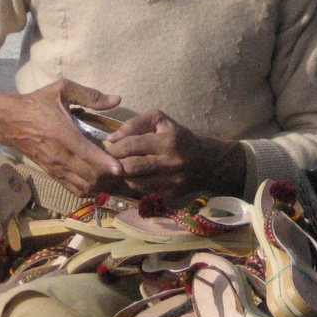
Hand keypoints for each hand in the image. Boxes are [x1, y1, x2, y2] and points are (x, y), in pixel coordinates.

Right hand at [0, 79, 124, 197]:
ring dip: (102, 184)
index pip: (87, 154)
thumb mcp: (62, 90)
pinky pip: (74, 188)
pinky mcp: (53, 174)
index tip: (121, 168)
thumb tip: (117, 99)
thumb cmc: (37, 103)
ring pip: (83, 186)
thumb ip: (90, 95)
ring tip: (116, 176)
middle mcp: (59, 155)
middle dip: (109, 176)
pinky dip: (90, 188)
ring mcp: (55, 167)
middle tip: (126, 168)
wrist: (8, 120)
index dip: (106, 164)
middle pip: (89, 175)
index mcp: (63, 134)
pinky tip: (101, 181)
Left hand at [105, 109, 244, 197]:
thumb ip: (135, 123)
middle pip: (131, 167)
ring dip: (123, 175)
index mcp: (168, 141)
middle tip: (110, 160)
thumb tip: (112, 138)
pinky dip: (134, 184)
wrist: (207, 163)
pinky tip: (134, 177)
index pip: (131, 145)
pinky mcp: (170, 195)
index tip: (109, 147)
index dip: (115, 147)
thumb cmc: (179, 138)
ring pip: (134, 182)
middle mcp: (170, 163)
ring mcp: (171, 182)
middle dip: (115, 163)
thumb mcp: (161, 121)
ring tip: (121, 167)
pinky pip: (143, 191)